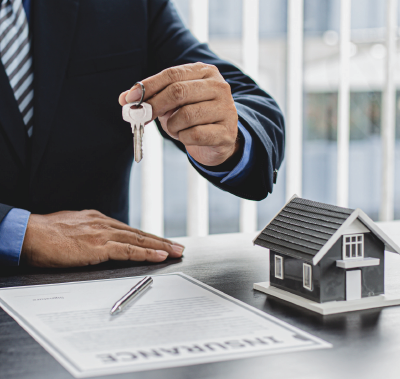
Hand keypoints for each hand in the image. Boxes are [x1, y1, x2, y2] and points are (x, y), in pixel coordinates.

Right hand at [21, 210, 183, 267]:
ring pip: (139, 240)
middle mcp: (105, 224)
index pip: (130, 230)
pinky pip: (129, 250)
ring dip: (160, 247)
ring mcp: (103, 234)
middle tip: (178, 247)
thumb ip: (90, 234)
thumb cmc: (47, 234)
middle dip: (161, 241)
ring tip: (176, 252)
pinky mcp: (99, 246)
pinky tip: (159, 256)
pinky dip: (146, 253)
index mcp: (99, 220)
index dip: (148, 238)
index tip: (161, 242)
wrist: (30, 234)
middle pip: (140, 234)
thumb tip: (98, 241)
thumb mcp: (74, 229)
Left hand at [119, 63, 239, 165]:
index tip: (130, 98)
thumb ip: (152, 98)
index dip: (149, 86)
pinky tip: (187, 137)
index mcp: (205, 72)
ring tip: (175, 128)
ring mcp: (225, 109)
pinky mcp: (226, 131)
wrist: (219, 140)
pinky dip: (183, 138)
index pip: (172, 74)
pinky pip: (195, 134)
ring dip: (171, 126)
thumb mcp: (173, 103)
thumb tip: (125, 99)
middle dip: (154, 105)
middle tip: (142, 117)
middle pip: (178, 91)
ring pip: (186, 115)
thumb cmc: (193, 117)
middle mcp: (219, 86)